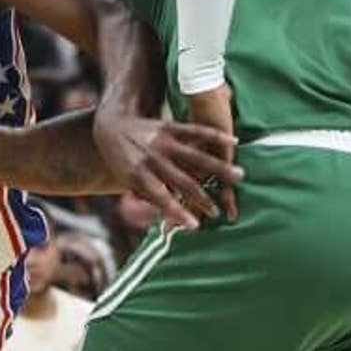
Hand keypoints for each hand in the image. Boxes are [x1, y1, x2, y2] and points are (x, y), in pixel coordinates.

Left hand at [91, 109, 240, 230]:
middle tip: (218, 212)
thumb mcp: (127, 181)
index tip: (196, 225)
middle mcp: (152, 159)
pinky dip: (216, 136)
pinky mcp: (169, 126)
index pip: (162, 198)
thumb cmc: (121, 160)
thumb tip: (168, 216)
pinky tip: (234, 142)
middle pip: (183, 181)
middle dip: (202, 198)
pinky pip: (196, 131)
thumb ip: (147, 196)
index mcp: (138, 175)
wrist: (111, 125)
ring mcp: (162, 142)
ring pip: (196, 156)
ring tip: (240, 177)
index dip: (178, 212)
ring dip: (219, 167)